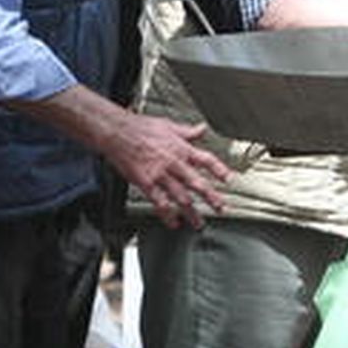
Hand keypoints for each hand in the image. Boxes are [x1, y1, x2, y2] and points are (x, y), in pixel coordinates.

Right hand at [107, 114, 229, 229]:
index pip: (206, 160)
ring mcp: (161, 175)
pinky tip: (173, 222)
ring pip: (181, 197)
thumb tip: (202, 129)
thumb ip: (187, 131)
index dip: (220, 170)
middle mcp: (174, 163)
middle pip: (197, 183)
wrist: (118, 132)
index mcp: (181, 148)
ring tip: (199, 223)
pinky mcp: (146, 183)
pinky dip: (167, 215)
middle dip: (211, 197)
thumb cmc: (141, 127)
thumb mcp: (169, 125)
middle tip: (220, 208)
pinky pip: (160, 203)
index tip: (229, 180)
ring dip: (192, 212)